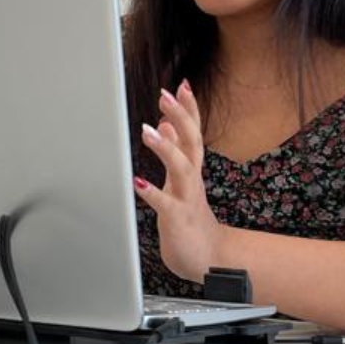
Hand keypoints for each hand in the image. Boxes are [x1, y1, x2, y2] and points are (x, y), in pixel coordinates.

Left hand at [133, 80, 224, 282]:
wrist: (207, 259)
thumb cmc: (190, 218)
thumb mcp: (181, 181)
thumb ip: (175, 153)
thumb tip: (164, 125)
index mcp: (191, 169)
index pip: (193, 132)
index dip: (188, 109)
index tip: (181, 85)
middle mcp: (192, 180)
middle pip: (192, 142)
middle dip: (181, 117)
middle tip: (166, 94)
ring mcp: (187, 198)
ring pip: (182, 168)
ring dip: (166, 148)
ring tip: (148, 131)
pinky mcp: (178, 219)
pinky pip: (165, 204)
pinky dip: (152, 192)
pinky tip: (137, 182)